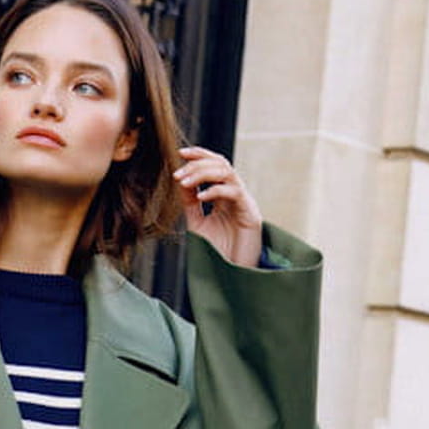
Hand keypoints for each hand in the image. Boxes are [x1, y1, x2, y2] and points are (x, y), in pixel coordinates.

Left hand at [174, 146, 262, 267]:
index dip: (199, 155)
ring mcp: (245, 202)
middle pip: (221, 164)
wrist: (233, 274)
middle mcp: (236, 194)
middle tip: (177, 173)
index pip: (215, 165)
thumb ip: (190, 203)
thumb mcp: (198, 223)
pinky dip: (216, 191)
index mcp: (224, 195)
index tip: (180, 153)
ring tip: (183, 182)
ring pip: (228, 173)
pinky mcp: (250, 214)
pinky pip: (235, 193)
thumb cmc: (217, 251)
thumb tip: (179, 181)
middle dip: (197, 164)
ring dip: (203, 173)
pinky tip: (200, 196)